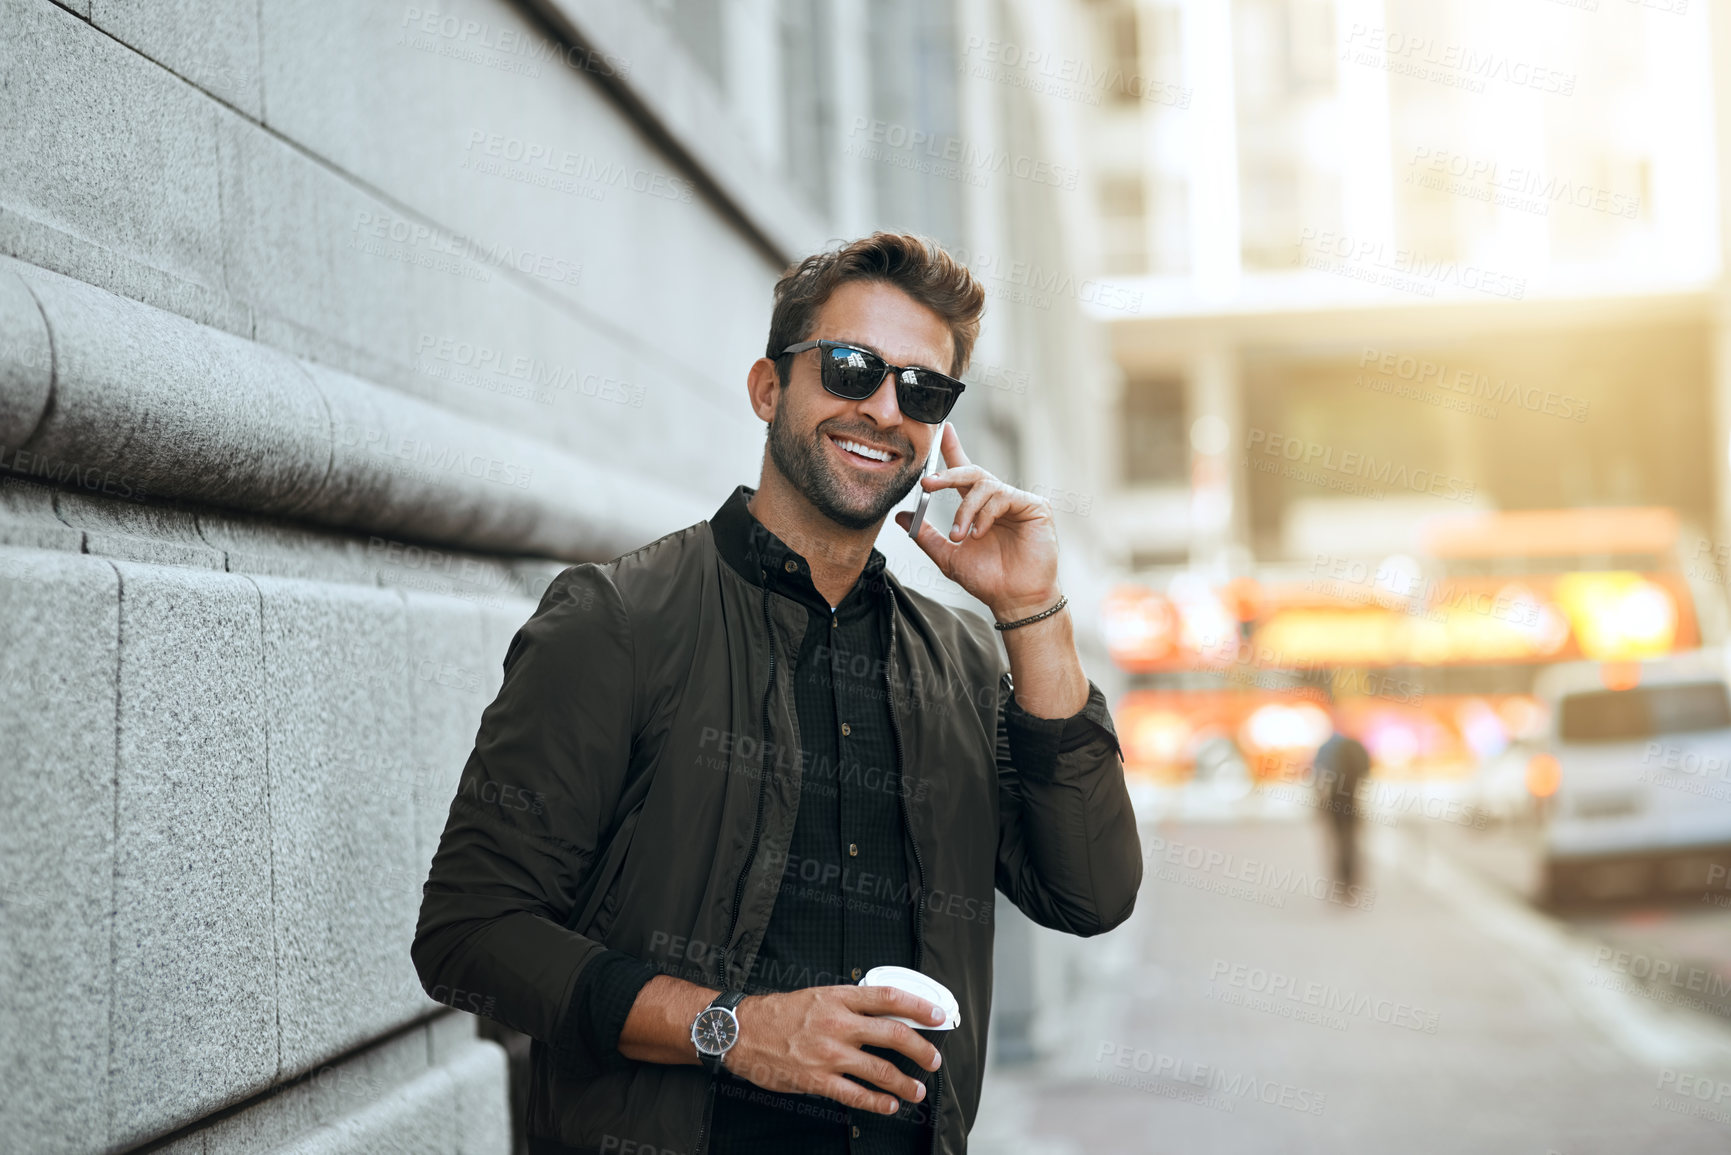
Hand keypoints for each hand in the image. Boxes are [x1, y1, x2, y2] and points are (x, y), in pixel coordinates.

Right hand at [722, 985, 945, 1114]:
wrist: (742, 1031)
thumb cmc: (779, 1014)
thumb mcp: (818, 996)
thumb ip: (850, 1004)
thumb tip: (885, 1014)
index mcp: (839, 997)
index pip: (889, 997)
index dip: (919, 1006)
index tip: (938, 1015)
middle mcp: (837, 1023)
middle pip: (893, 1034)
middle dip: (921, 1049)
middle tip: (934, 1059)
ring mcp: (828, 1054)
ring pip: (880, 1070)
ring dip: (905, 1083)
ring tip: (917, 1090)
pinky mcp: (817, 1079)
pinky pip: (855, 1094)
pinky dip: (877, 1102)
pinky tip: (889, 1105)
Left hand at [894, 423, 1061, 621]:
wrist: (1013, 600)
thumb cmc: (987, 579)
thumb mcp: (948, 556)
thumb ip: (925, 535)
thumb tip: (901, 517)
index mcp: (978, 507)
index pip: (964, 472)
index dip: (954, 449)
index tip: (943, 430)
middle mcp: (998, 500)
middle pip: (972, 472)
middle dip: (947, 476)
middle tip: (927, 485)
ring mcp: (1017, 502)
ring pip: (984, 486)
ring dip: (965, 510)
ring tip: (960, 535)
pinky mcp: (1035, 507)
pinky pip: (1003, 497)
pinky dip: (985, 514)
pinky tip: (980, 533)